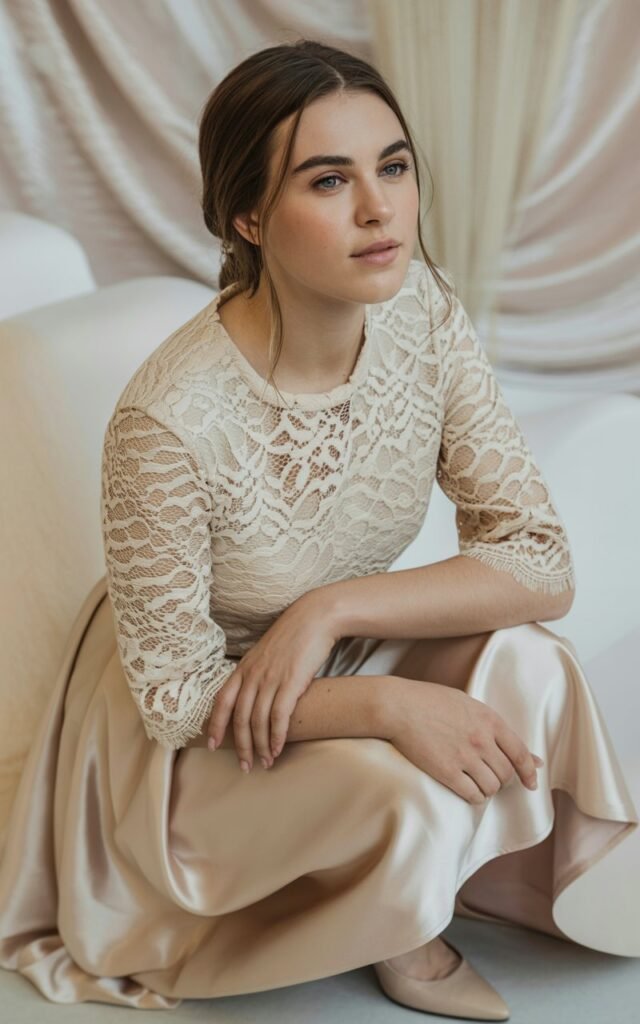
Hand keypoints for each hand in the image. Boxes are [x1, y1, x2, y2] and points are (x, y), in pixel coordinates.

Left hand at [207, 594, 339, 770]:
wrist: (314, 619)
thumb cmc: (293, 637)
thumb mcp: (265, 653)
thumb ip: (256, 672)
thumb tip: (254, 694)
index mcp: (243, 668)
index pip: (222, 701)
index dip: (215, 725)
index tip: (212, 745)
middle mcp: (252, 675)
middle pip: (239, 718)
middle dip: (240, 745)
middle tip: (244, 766)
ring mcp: (270, 679)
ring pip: (257, 721)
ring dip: (260, 746)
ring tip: (265, 762)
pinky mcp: (290, 683)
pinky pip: (278, 717)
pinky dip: (276, 736)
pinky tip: (277, 748)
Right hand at [384, 677, 543, 803]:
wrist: (398, 706)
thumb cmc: (431, 701)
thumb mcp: (469, 705)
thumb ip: (497, 728)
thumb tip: (533, 757)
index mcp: (490, 720)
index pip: (521, 754)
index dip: (529, 772)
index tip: (531, 783)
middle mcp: (481, 740)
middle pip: (506, 774)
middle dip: (503, 780)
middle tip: (491, 776)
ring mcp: (464, 756)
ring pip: (491, 787)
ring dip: (487, 789)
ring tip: (476, 782)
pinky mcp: (446, 771)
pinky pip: (472, 795)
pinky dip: (474, 797)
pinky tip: (466, 790)